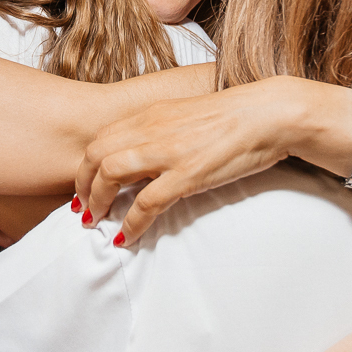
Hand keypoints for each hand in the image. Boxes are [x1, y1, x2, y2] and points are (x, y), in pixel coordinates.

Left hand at [76, 76, 314, 241]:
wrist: (268, 114)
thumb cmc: (234, 116)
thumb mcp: (186, 115)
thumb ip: (162, 130)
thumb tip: (147, 153)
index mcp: (150, 114)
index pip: (100, 138)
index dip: (85, 165)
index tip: (85, 186)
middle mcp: (151, 129)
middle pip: (96, 155)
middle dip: (82, 185)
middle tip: (84, 209)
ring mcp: (167, 152)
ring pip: (110, 175)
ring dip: (97, 202)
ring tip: (96, 222)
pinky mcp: (187, 174)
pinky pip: (146, 203)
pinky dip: (131, 223)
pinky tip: (126, 237)